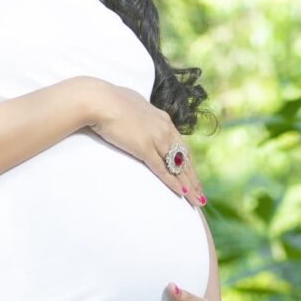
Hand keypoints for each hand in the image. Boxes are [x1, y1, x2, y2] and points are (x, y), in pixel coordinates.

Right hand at [79, 83, 205, 206]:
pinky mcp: (144, 148)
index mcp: (162, 118)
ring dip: (189, 186)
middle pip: (185, 158)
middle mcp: (164, 129)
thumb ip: (139, 115)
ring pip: (178, 167)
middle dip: (193, 179)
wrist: (99, 100)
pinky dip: (173, 183)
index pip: (181, 145)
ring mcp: (156, 138)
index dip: (188, 163)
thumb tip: (136, 117)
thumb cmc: (109, 101)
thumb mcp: (132, 106)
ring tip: (197, 201)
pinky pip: (162, 169)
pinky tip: (182, 193)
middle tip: (201, 195)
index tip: (193, 176)